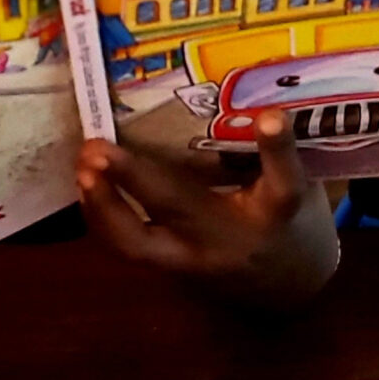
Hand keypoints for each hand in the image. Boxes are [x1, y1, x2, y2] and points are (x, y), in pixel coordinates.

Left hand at [75, 109, 338, 306]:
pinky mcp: (171, 273)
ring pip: (139, 243)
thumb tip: (244, 90)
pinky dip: (102, 215)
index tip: (270, 118)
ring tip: (82, 167)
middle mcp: (233, 238)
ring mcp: (196, 262)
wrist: (286, 289)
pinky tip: (86, 184)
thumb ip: (270, 151)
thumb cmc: (288, 219)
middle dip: (135, 177)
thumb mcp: (296, 183)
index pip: (283, 182)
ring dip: (104, 204)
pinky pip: (128, 247)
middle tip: (99, 147)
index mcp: (278, 211)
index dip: (277, 150)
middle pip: (182, 208)